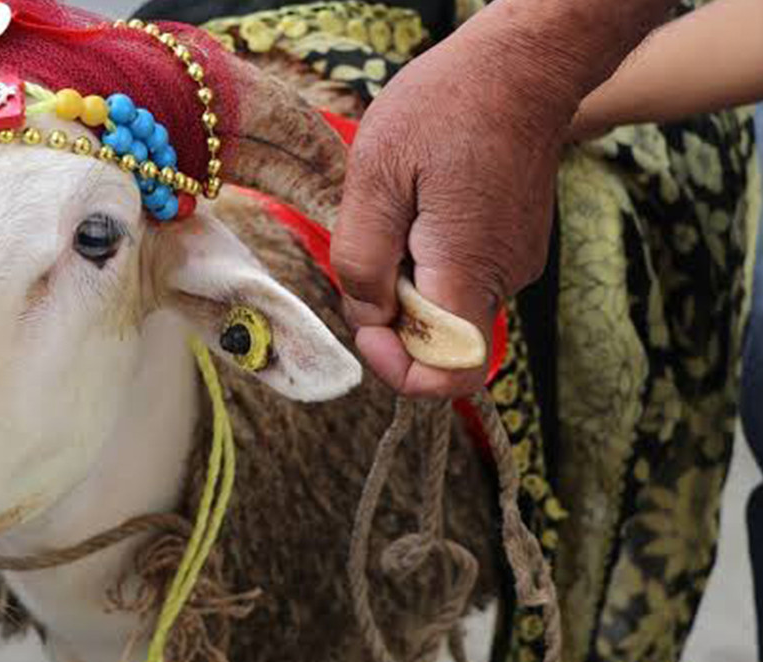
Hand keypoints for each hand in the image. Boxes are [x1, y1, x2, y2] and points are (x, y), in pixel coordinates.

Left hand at [331, 17, 577, 396]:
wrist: (522, 63)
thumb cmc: (448, 106)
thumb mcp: (376, 175)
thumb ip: (363, 258)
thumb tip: (368, 315)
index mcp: (469, 270)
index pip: (448, 373)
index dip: (399, 369)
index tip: (368, 326)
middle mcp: (503, 278)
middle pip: (439, 342)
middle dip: (392, 314)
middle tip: (370, 247)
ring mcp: (514, 262)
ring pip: (446, 308)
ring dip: (406, 281)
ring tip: (396, 212)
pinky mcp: (514, 244)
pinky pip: (461, 277)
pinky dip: (427, 261)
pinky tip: (416, 206)